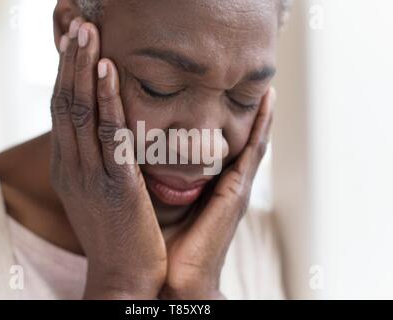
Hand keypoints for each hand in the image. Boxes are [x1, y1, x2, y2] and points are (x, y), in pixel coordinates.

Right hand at [50, 18, 166, 299]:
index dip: (66, 74)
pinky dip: (107, 101)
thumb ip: (97, 160)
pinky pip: (110, 136)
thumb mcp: (98, 191)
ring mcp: (91, 176)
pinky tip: (108, 72)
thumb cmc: (116, 232)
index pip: (62, 111)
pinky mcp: (116, 186)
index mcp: (69, 167)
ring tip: (87, 34)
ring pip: (80, 113)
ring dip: (83, 70)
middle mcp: (73, 167)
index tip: (73, 43)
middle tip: (77, 24)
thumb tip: (105, 131)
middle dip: (70, 62)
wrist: (123, 276)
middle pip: (65, 104)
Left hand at [159, 88, 275, 299]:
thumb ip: (151, 173)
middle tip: (244, 73)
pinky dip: (262, 125)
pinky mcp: (236, 192)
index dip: (220, 115)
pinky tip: (266, 101)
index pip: (215, 142)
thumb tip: (133, 144)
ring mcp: (234, 186)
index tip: (215, 85)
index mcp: (206, 184)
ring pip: (250, 138)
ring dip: (258, 109)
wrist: (174, 281)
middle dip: (242, 107)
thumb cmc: (161, 244)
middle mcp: (225, 181)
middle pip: (237, 136)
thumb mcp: (153, 199)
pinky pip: (252, 151)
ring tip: (261, 76)